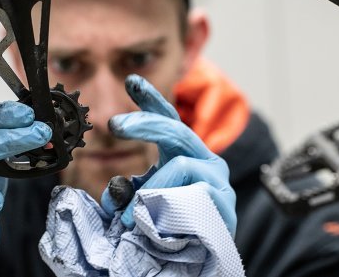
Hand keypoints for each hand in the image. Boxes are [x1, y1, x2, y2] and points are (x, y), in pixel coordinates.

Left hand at [101, 75, 236, 237]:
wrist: (200, 264)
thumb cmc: (169, 230)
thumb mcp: (141, 203)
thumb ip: (127, 191)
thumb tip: (114, 189)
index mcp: (183, 156)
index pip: (168, 120)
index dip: (151, 99)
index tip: (131, 80)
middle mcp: (203, 161)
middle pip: (175, 129)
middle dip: (143, 123)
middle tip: (115, 124)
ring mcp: (216, 180)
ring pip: (181, 165)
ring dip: (150, 190)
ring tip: (130, 218)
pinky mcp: (224, 202)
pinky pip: (193, 194)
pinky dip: (168, 208)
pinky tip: (161, 225)